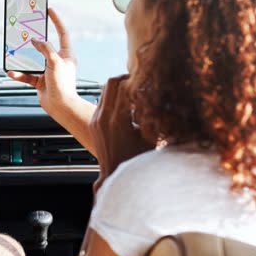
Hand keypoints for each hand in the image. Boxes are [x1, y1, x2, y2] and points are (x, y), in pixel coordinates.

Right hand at [7, 8, 80, 116]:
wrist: (61, 107)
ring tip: (13, 53)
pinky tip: (12, 72)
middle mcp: (57, 61)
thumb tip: (35, 40)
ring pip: (32, 61)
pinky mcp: (40, 81)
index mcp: (66, 54)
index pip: (62, 33)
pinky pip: (27, 75)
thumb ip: (45, 48)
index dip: (56, 20)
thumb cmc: (63, 85)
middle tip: (25, 30)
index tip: (49, 9)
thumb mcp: (55, 62)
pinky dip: (19, 73)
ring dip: (22, 59)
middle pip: (43, 46)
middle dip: (33, 40)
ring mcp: (48, 71)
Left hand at [90, 74, 154, 195]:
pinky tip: (126, 108)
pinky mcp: (93, 123)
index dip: (137, 80)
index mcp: (118, 119)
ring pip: (104, 90)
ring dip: (118, 88)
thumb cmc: (137, 161)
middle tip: (140, 82)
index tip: (147, 80)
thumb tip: (162, 98)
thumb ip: (154, 118)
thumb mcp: (151, 138)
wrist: (115, 176)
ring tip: (134, 94)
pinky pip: (102, 102)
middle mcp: (103, 117)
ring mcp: (96, 120)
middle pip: (111, 82)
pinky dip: (113, 99)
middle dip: (126, 79)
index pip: (125, 86)